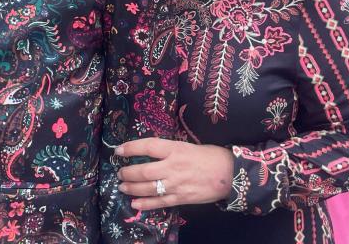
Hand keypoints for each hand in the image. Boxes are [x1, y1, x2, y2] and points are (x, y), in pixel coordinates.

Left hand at [116, 138, 233, 210]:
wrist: (229, 174)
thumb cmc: (210, 156)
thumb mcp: (188, 145)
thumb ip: (170, 150)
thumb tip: (151, 152)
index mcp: (175, 149)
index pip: (147, 146)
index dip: (130, 148)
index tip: (118, 150)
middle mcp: (173, 166)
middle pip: (143, 170)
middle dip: (128, 173)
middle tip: (119, 173)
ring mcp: (176, 184)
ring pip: (148, 187)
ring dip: (132, 188)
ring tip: (122, 187)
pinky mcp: (181, 198)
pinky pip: (159, 202)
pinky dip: (145, 204)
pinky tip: (135, 204)